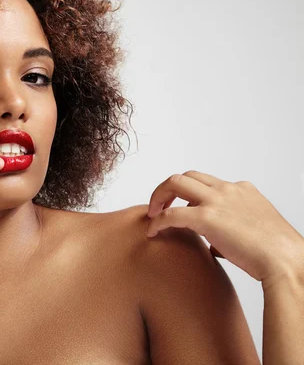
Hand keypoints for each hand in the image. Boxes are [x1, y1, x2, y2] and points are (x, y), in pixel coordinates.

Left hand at [146, 170, 303, 284]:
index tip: (182, 209)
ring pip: (174, 182)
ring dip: (158, 197)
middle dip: (167, 189)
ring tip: (151, 215)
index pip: (206, 182)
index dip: (189, 194)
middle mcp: (228, 189)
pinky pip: (170, 214)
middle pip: (186, 176)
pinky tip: (152, 232)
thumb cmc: (275, 253)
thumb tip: (214, 244)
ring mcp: (217, 201)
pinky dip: (157, 221)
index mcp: (241, 190)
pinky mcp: (207, 217)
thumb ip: (231, 230)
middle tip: (158, 207)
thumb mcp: (254, 231)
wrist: (285, 260)